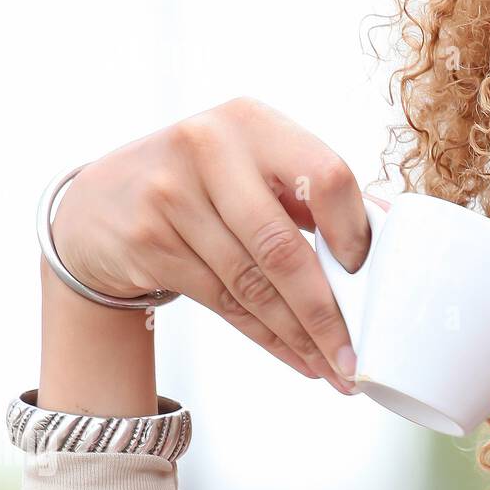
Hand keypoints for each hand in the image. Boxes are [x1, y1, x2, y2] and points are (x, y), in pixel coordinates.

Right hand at [50, 96, 378, 393]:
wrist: (101, 203)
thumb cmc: (206, 183)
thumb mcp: (255, 166)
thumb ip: (314, 191)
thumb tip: (388, 229)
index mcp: (254, 121)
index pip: (326, 175)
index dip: (353, 232)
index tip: (369, 279)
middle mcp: (209, 148)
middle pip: (283, 245)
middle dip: (326, 313)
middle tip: (356, 357)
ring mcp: (170, 194)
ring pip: (252, 284)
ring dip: (299, 336)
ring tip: (334, 368)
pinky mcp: (146, 240)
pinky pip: (222, 302)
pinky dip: (265, 336)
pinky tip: (294, 357)